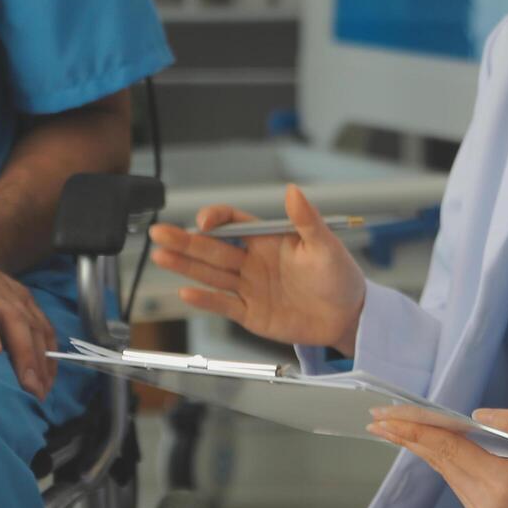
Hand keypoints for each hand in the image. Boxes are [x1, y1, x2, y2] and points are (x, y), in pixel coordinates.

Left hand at [0, 238, 58, 398]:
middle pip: (11, 317)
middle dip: (23, 353)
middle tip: (27, 387)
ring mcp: (9, 292)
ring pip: (32, 323)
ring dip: (41, 357)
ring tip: (40, 390)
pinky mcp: (24, 300)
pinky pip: (43, 325)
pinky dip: (50, 351)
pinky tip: (49, 375)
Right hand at [149, 184, 367, 354]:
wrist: (348, 317)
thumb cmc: (340, 277)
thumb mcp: (326, 245)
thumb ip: (306, 220)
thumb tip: (293, 190)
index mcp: (267, 240)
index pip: (233, 223)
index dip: (216, 219)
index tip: (205, 222)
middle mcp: (253, 262)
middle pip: (213, 248)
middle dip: (185, 240)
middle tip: (159, 232)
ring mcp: (250, 288)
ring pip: (211, 274)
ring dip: (185, 265)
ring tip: (160, 256)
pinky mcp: (252, 314)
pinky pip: (224, 305)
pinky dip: (205, 300)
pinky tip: (186, 292)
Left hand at [367, 407, 507, 507]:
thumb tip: (477, 416)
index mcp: (505, 484)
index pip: (449, 450)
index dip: (416, 431)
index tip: (388, 417)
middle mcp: (486, 505)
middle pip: (440, 463)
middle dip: (407, 437)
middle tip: (378, 417)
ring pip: (447, 474)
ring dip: (425, 449)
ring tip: (399, 427)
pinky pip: (459, 485)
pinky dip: (445, 463)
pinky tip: (433, 447)